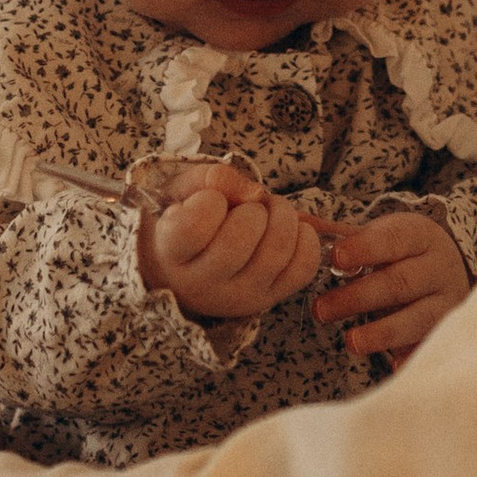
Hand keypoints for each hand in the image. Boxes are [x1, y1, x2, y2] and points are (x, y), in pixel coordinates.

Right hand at [139, 162, 325, 320]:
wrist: (190, 268)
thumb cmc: (187, 221)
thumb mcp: (185, 191)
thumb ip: (211, 179)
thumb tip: (255, 192)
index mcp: (171, 255)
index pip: (195, 225)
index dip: (210, 200)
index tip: (211, 201)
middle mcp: (202, 284)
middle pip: (240, 239)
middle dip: (252, 208)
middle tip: (249, 206)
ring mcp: (239, 297)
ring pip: (276, 252)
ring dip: (283, 217)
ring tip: (271, 213)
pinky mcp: (271, 298)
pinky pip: (304, 267)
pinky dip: (306, 239)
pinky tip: (291, 230)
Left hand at [311, 210, 469, 367]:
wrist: (449, 268)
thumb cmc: (403, 251)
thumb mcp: (380, 235)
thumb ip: (338, 234)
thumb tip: (296, 222)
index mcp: (419, 236)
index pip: (393, 239)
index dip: (365, 249)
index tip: (335, 258)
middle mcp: (438, 268)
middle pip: (400, 283)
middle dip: (358, 297)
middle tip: (321, 310)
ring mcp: (446, 302)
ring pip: (418, 317)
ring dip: (383, 332)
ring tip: (351, 341)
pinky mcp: (446, 331)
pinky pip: (429, 345)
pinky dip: (412, 356)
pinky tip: (395, 365)